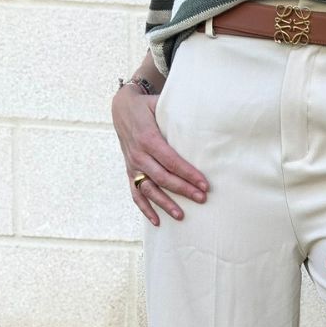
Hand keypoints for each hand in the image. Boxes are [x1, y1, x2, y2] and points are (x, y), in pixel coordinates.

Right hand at [111, 85, 209, 225]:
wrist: (121, 108)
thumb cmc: (147, 106)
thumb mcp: (160, 105)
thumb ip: (177, 115)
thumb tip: (203, 119)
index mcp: (148, 138)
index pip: (171, 160)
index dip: (188, 173)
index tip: (204, 184)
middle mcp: (139, 154)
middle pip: (162, 177)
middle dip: (183, 190)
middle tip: (202, 199)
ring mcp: (133, 165)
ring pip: (149, 189)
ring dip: (165, 204)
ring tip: (181, 216)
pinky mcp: (130, 172)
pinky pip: (136, 194)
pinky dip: (145, 209)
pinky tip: (157, 221)